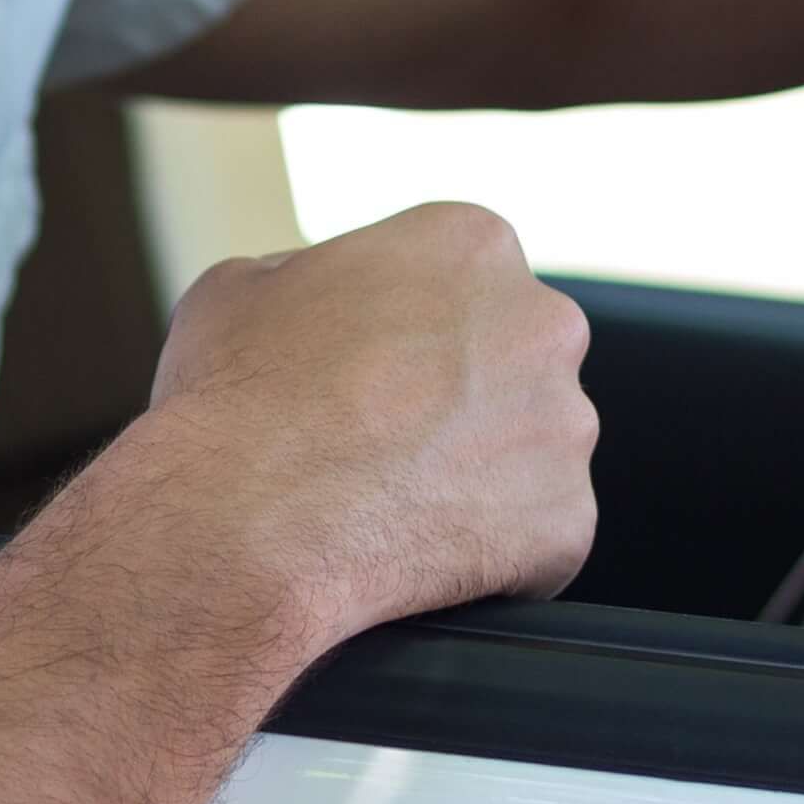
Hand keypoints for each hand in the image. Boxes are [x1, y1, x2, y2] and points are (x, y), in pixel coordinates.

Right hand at [100, 201, 598, 667]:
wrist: (244, 522)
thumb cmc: (235, 399)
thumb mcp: (241, 286)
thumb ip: (308, 276)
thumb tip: (318, 298)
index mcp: (472, 244)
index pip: (463, 285)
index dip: (411, 334)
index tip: (374, 373)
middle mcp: (543, 322)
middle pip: (514, 362)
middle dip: (463, 401)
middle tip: (387, 442)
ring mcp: (566, 426)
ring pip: (533, 453)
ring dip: (480, 478)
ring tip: (394, 506)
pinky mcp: (568, 521)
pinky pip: (539, 543)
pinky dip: (492, 559)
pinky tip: (419, 557)